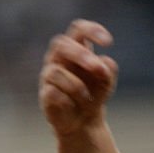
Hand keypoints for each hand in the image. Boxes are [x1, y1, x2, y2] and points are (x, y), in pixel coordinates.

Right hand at [39, 19, 117, 136]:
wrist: (84, 122)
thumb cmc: (94, 95)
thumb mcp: (106, 83)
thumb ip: (108, 71)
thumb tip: (105, 62)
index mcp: (76, 49)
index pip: (78, 30)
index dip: (92, 31)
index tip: (108, 42)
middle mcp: (58, 58)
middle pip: (61, 44)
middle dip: (81, 55)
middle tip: (99, 71)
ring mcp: (49, 75)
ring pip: (57, 72)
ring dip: (78, 87)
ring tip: (88, 99)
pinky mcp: (44, 94)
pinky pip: (52, 92)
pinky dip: (67, 100)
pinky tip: (72, 105)